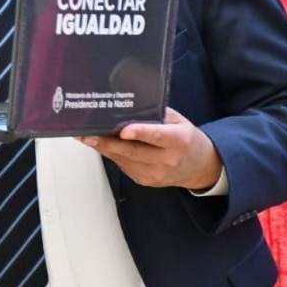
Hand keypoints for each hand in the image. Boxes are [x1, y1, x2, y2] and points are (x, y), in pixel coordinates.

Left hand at [78, 108, 222, 190]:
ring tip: (86, 137)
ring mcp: (155, 173)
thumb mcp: (178, 122)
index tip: (123, 131)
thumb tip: (129, 106)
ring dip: (104, 148)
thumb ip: (156, 114)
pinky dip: (112, 154)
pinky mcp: (145, 180)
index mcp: (179, 141)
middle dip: (107, 143)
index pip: (157, 136)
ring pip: (124, 159)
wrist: (200, 167)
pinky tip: (101, 145)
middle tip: (88, 134)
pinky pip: (124, 166)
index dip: (140, 133)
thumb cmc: (186, 139)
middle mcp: (167, 159)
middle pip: (133, 151)